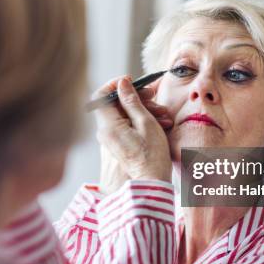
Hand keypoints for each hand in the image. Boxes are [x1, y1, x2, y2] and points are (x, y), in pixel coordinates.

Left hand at [94, 76, 172, 194]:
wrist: (152, 182)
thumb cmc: (152, 155)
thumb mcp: (146, 122)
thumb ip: (132, 101)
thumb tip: (122, 83)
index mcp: (108, 126)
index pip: (100, 96)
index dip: (114, 84)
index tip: (131, 81)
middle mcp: (105, 131)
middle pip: (114, 103)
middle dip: (135, 97)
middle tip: (153, 96)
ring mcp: (111, 138)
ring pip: (123, 113)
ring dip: (143, 109)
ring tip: (163, 114)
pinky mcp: (118, 142)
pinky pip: (126, 124)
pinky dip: (141, 119)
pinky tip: (160, 122)